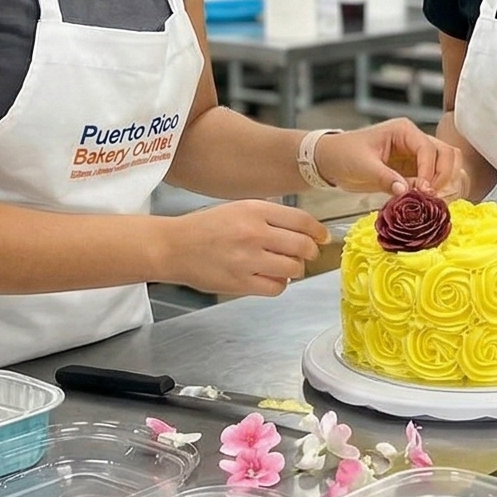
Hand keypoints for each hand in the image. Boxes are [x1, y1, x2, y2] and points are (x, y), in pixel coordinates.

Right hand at [161, 200, 328, 297]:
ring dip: (295, 269)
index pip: (302, 220)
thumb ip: (270, 216)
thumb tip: (304, 229)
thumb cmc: (205, 227)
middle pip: (303, 246)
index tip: (323, 237)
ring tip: (284, 266)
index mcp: (256, 210)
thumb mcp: (239, 208)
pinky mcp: (241, 283)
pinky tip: (270, 278)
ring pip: (293, 268)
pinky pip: (277, 287)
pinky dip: (279, 284)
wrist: (174, 246)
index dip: (318, 231)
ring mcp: (248, 259)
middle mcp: (255, 233)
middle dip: (310, 252)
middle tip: (307, 254)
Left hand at [312, 119, 462, 197]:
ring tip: (431, 198)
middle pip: (446, 153)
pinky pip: (433, 178)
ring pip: (445, 164)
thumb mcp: (362, 166)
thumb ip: (385, 178)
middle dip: (443, 175)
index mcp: (403, 131)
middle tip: (430, 195)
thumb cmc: (343, 154)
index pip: (428, 149)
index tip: (424, 190)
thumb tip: (406, 191)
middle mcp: (414, 140)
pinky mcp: (413, 171)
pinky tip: (426, 201)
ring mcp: (415, 156)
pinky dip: (435, 189)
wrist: (330, 161)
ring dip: (444, 181)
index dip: (429, 170)